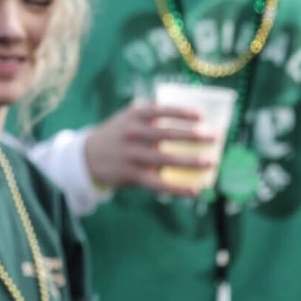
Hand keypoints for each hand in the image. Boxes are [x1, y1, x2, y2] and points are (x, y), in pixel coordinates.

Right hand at [84, 101, 217, 195]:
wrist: (86, 156)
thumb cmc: (118, 135)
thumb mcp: (129, 118)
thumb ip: (154, 116)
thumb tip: (192, 121)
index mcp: (135, 115)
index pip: (163, 110)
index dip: (185, 112)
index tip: (203, 116)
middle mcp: (133, 133)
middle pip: (168, 134)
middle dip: (194, 135)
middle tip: (214, 137)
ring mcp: (131, 155)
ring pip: (166, 159)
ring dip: (192, 161)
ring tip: (211, 162)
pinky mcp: (131, 175)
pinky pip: (158, 183)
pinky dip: (178, 188)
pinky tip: (194, 189)